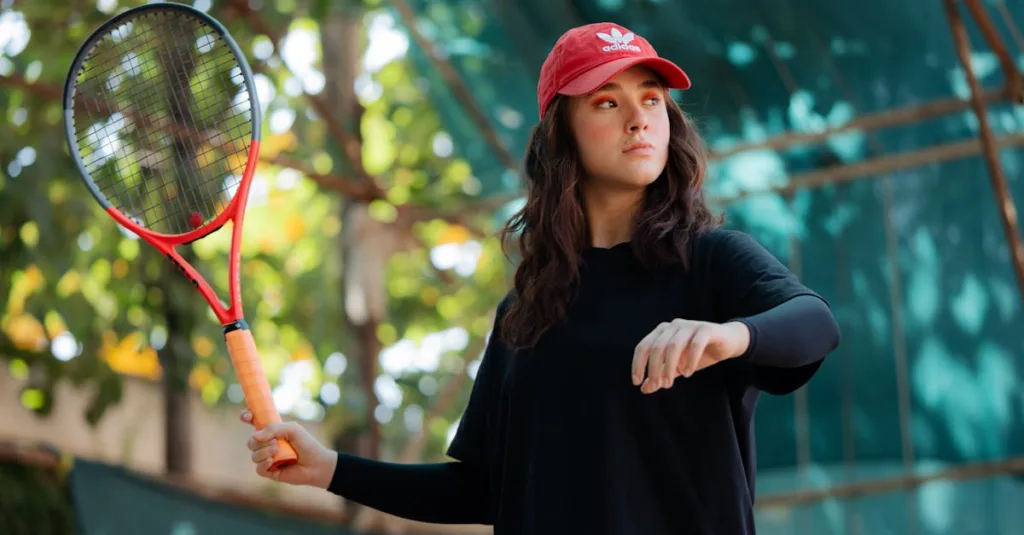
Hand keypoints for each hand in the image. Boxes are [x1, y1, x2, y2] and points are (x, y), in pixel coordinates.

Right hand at [241, 410, 337, 488]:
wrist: (317, 464)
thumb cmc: (306, 444)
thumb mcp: (292, 429)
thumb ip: (273, 429)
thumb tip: (255, 436)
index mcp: (272, 432)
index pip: (254, 422)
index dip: (246, 417)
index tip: (247, 416)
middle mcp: (268, 445)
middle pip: (251, 442)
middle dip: (259, 442)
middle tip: (275, 442)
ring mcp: (268, 459)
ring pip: (254, 455)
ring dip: (264, 452)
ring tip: (277, 451)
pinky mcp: (270, 472)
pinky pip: (258, 468)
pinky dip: (264, 464)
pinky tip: (273, 462)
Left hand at [632, 319, 749, 393]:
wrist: (728, 342)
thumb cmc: (699, 353)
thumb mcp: (677, 366)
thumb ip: (661, 375)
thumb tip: (644, 389)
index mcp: (662, 331)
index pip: (643, 346)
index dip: (638, 364)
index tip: (637, 382)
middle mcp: (674, 326)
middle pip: (657, 347)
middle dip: (654, 369)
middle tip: (659, 386)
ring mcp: (690, 326)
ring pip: (674, 346)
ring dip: (669, 367)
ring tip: (670, 383)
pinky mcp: (706, 329)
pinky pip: (695, 344)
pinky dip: (689, 360)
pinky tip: (687, 373)